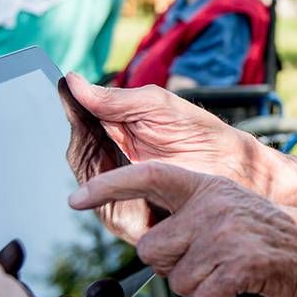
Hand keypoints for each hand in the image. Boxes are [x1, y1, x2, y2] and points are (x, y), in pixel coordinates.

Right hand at [63, 72, 291, 198]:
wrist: (233, 169)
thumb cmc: (199, 133)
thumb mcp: (155, 106)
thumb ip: (114, 99)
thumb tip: (73, 80)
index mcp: (115, 129)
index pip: (79, 122)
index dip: (69, 112)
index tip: (64, 99)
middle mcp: (112, 160)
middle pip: (77, 151)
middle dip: (78, 138)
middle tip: (85, 126)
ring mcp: (119, 189)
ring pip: (84, 179)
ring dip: (86, 163)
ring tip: (98, 148)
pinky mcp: (128, 216)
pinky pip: (103, 207)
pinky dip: (99, 193)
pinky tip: (103, 179)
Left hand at [69, 163, 296, 296]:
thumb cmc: (274, 245)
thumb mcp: (231, 214)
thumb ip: (194, 219)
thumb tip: (152, 246)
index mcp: (208, 186)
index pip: (149, 176)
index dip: (110, 186)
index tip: (75, 198)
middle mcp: (213, 203)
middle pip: (153, 248)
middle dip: (173, 269)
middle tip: (206, 270)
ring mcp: (226, 231)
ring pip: (177, 280)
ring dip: (199, 293)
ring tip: (227, 283)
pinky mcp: (239, 261)